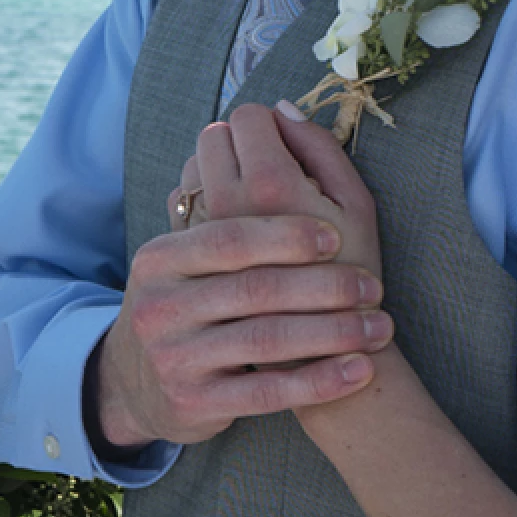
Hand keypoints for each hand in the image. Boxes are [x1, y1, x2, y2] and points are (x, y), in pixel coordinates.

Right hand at [90, 209, 390, 450]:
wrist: (138, 384)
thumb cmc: (187, 300)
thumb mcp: (188, 252)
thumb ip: (229, 190)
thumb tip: (282, 113)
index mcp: (161, 257)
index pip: (229, 237)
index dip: (286, 235)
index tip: (335, 237)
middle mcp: (160, 305)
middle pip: (254, 288)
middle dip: (324, 286)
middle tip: (371, 286)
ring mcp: (174, 357)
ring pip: (266, 340)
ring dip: (334, 333)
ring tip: (378, 327)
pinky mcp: (194, 403)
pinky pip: (268, 392)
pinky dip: (320, 382)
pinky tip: (358, 371)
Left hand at [180, 103, 382, 281]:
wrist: (313, 350)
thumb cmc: (348, 274)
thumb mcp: (357, 205)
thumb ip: (321, 147)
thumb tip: (283, 109)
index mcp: (270, 185)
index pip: (250, 116)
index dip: (272, 122)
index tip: (289, 143)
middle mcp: (225, 202)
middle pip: (215, 133)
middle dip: (243, 139)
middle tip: (273, 163)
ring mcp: (200, 226)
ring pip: (194, 163)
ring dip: (220, 164)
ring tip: (256, 192)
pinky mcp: (185, 250)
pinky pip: (182, 196)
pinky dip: (205, 192)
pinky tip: (237, 215)